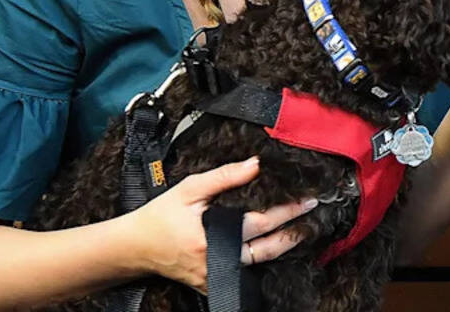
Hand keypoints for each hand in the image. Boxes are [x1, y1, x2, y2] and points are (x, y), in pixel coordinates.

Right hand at [126, 157, 317, 293]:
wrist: (134, 248)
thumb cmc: (160, 217)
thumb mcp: (189, 190)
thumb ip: (224, 177)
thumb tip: (256, 164)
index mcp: (212, 239)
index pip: (261, 223)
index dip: (287, 211)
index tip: (308, 199)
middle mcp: (217, 263)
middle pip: (267, 251)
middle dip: (294, 233)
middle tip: (315, 217)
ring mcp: (215, 279)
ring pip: (258, 265)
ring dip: (282, 249)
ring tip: (303, 231)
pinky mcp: (212, 286)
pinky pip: (244, 275)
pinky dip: (262, 261)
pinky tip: (276, 247)